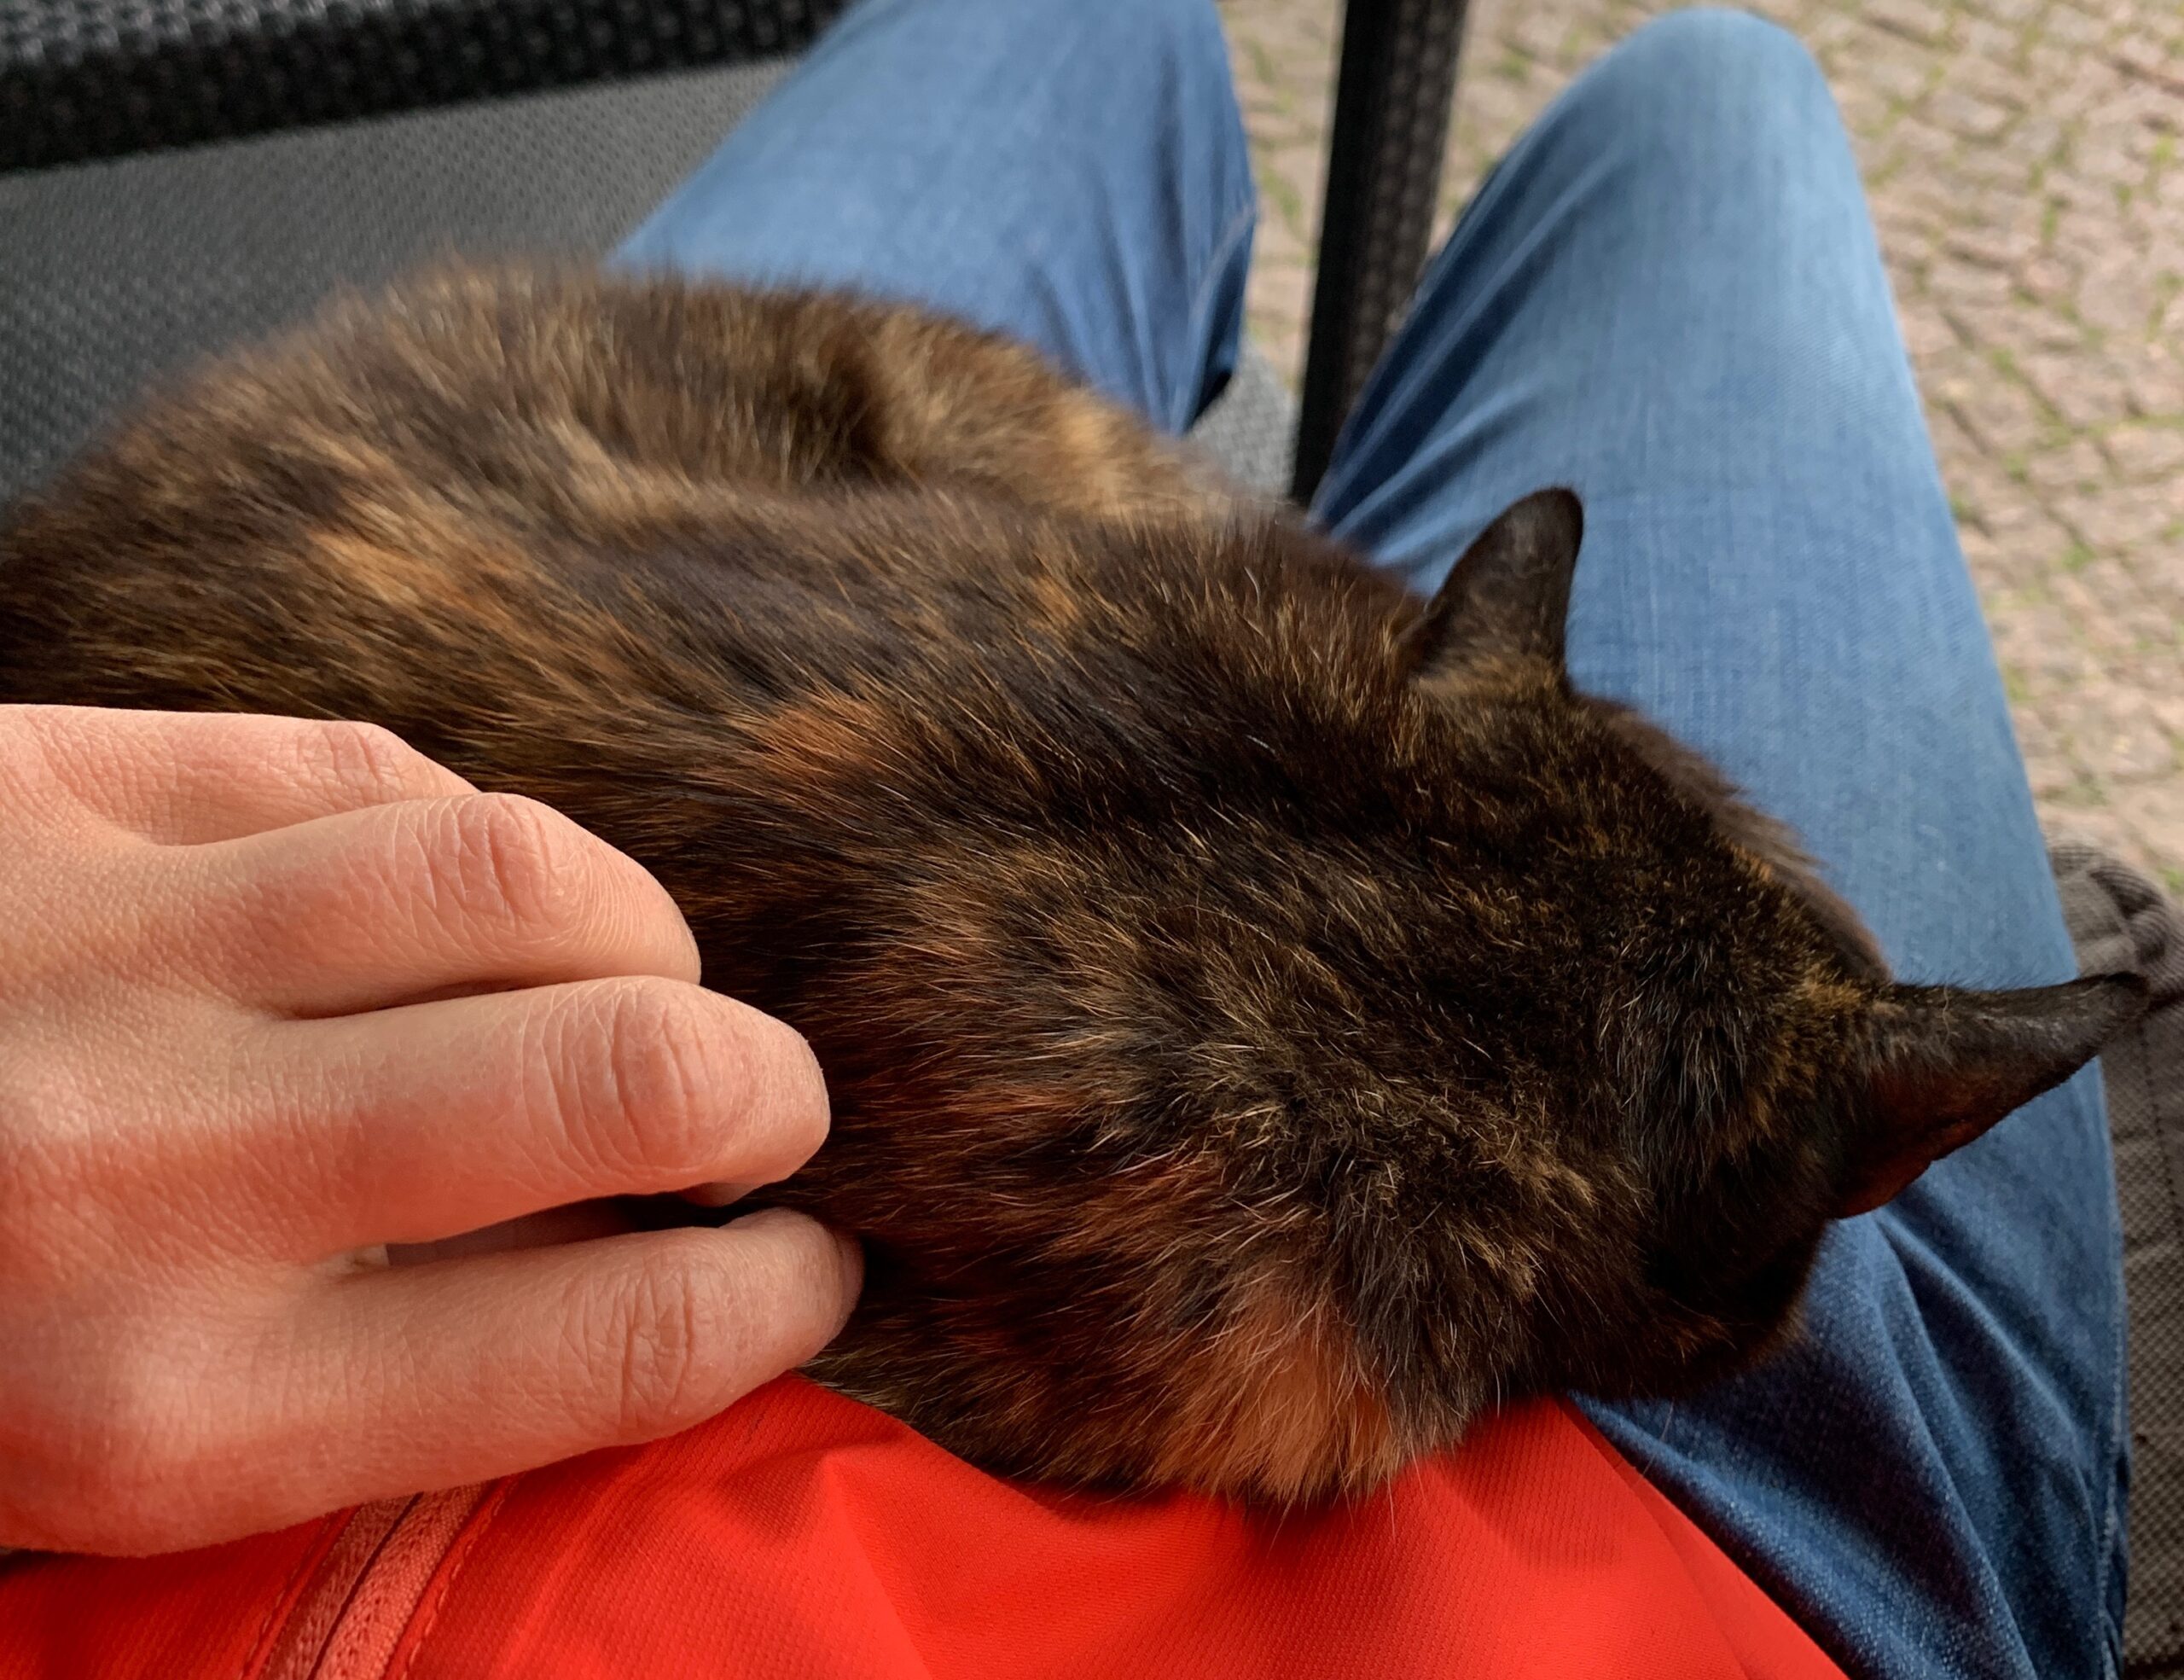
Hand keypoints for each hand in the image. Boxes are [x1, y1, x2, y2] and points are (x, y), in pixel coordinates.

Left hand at [0, 705, 858, 1554]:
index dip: (776, 1300)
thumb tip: (648, 1258)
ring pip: (519, 872)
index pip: (610, 1342)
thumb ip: (387, 1379)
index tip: (803, 1270)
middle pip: (623, 1078)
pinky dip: (463, 839)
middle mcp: (142, 1175)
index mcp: (169, 1412)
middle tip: (763, 1112)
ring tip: (635, 979)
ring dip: (642, 934)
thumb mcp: (119, 1463)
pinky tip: (452, 902)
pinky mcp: (37, 779)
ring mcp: (84, 944)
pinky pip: (364, 767)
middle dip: (766, 1094)